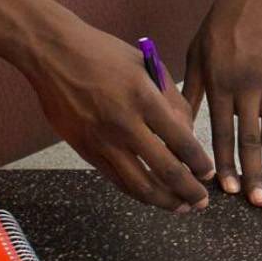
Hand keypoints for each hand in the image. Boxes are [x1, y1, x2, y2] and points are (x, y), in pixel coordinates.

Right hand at [29, 24, 213, 211]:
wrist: (53, 54)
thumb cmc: (103, 53)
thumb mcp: (146, 65)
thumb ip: (170, 99)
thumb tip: (187, 132)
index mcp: (145, 99)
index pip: (182, 142)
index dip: (199, 164)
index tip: (208, 173)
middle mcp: (125, 124)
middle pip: (165, 171)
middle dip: (189, 192)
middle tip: (201, 202)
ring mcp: (102, 141)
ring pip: (139, 185)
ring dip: (163, 200)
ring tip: (180, 207)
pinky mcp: (85, 149)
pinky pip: (116, 179)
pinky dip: (136, 191)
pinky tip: (150, 194)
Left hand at [183, 0, 261, 206]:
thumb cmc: (221, 23)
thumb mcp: (196, 53)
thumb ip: (190, 91)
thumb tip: (177, 123)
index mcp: (220, 82)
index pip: (223, 133)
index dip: (226, 164)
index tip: (228, 190)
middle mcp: (248, 87)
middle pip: (251, 139)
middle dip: (254, 174)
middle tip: (259, 203)